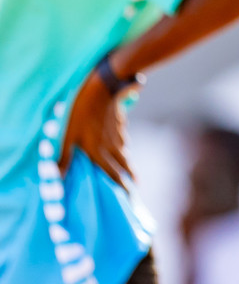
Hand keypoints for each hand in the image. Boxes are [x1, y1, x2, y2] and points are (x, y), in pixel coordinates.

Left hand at [58, 68, 133, 187]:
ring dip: (127, 163)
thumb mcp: (68, 134)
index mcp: (99, 152)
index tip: (130, 196)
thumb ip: (64, 157)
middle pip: (124, 166)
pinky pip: (122, 141)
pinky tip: (121, 146)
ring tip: (129, 170)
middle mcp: (112, 147)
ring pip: (124, 153)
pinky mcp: (120, 125)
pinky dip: (123, 147)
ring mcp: (118, 135)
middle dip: (130, 177)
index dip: (122, 186)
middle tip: (135, 186)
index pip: (113, 174)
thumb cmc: (81, 112)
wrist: (104, 87)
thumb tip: (57, 178)